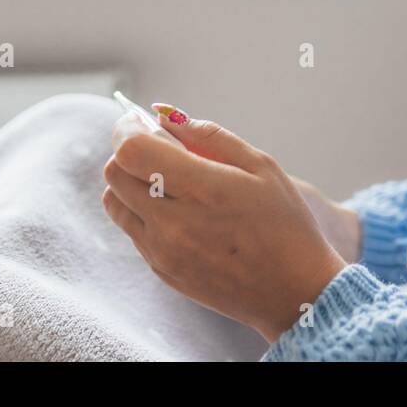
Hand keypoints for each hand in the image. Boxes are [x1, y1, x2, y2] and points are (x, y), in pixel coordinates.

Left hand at [102, 104, 348, 343]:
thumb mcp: (261, 166)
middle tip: (159, 148)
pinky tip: (178, 210)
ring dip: (130, 182)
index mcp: (203, 189)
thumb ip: (211, 135)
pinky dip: (142, 211)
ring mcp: (163, 251)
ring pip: (114, 202)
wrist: (292, 291)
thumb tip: (166, 116)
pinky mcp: (160, 270)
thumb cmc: (284, 223)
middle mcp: (174, 223)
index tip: (139, 121)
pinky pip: (132, 230)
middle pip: (114, 173)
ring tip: (165, 180)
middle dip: (129, 151)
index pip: (132, 151)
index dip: (128, 128)